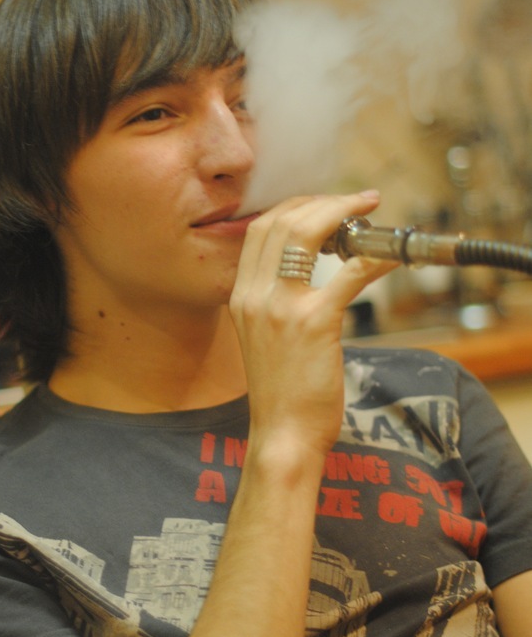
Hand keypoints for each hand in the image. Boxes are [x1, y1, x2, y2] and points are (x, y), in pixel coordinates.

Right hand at [230, 191, 395, 457]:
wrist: (282, 434)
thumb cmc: (282, 393)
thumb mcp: (265, 338)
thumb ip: (276, 303)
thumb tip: (309, 276)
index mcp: (242, 297)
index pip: (261, 230)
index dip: (295, 207)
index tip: (323, 205)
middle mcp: (255, 295)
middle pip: (282, 221)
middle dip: (322, 202)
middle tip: (355, 202)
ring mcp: (282, 308)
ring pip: (307, 233)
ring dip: (344, 213)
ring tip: (370, 212)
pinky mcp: (314, 323)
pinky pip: (350, 272)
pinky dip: (376, 256)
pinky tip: (394, 254)